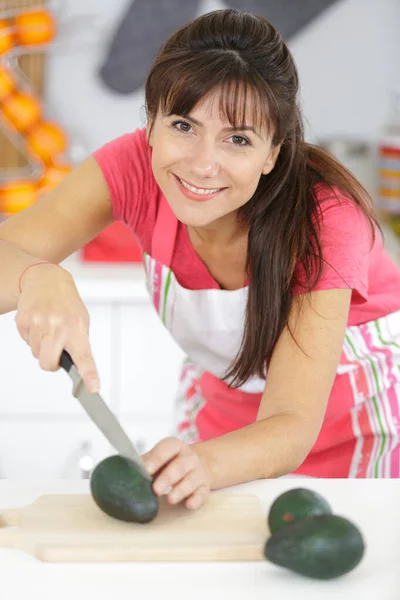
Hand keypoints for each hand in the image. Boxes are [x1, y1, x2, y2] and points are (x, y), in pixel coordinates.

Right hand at [15, 263, 99, 391]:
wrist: (46, 279)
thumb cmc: (67, 303)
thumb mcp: (81, 320)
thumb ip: (78, 343)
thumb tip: (77, 367)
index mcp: (76, 328)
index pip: (84, 357)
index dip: (89, 375)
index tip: (94, 389)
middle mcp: (57, 327)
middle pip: (48, 363)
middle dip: (50, 363)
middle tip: (55, 352)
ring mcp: (39, 324)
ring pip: (36, 354)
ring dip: (42, 347)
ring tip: (48, 327)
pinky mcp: (23, 321)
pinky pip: (26, 342)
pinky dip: (32, 337)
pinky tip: (38, 322)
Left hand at [142, 437, 211, 509]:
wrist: (196, 465)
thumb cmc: (171, 462)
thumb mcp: (159, 457)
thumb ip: (146, 462)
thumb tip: (129, 470)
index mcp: (175, 447)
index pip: (167, 448)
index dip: (157, 458)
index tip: (146, 469)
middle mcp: (189, 457)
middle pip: (180, 466)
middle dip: (168, 478)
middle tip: (156, 489)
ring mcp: (198, 472)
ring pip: (191, 479)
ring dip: (181, 489)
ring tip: (170, 499)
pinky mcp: (204, 487)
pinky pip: (202, 493)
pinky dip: (196, 499)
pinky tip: (188, 504)